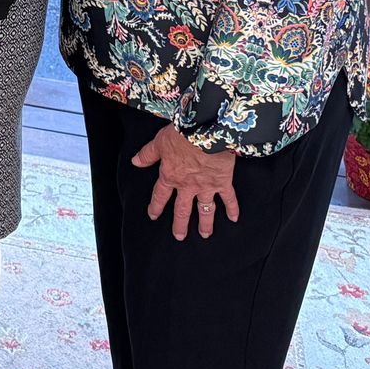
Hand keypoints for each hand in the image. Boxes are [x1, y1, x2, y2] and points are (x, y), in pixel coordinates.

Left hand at [131, 124, 239, 239]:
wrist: (205, 132)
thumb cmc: (182, 135)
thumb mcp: (159, 142)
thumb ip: (147, 154)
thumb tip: (135, 161)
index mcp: (171, 176)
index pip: (160, 195)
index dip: (155, 206)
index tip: (153, 215)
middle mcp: (188, 186)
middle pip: (182, 209)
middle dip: (180, 224)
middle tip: (179, 236)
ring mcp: (206, 186)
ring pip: (205, 209)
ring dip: (205, 223)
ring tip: (205, 234)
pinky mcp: (222, 182)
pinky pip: (228, 198)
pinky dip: (232, 208)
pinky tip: (234, 218)